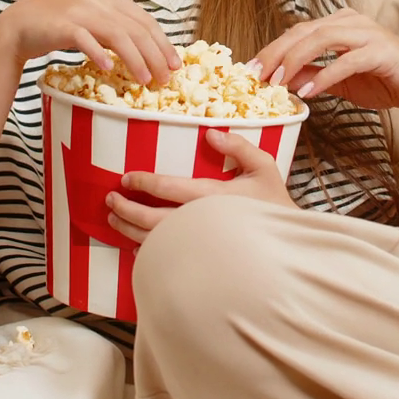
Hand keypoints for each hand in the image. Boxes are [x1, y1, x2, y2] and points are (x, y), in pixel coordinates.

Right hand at [0, 0, 179, 85]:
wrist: (21, 24)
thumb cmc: (62, 26)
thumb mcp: (96, 21)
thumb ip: (119, 29)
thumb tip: (151, 53)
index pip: (146, 21)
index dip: (164, 43)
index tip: (175, 65)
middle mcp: (99, 1)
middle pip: (137, 29)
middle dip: (155, 55)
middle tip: (165, 79)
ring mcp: (81, 12)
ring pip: (117, 35)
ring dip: (135, 59)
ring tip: (145, 79)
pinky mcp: (63, 26)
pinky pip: (85, 40)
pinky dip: (99, 53)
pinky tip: (108, 69)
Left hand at [105, 127, 294, 243]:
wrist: (288, 250)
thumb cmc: (275, 207)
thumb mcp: (264, 167)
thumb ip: (238, 147)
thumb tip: (209, 133)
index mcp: (212, 198)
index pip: (168, 188)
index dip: (143, 182)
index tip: (127, 179)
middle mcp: (199, 224)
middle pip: (151, 220)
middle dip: (126, 209)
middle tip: (110, 200)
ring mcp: (197, 248)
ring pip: (152, 242)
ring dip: (128, 230)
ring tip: (114, 219)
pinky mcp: (198, 265)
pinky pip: (165, 261)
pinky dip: (147, 254)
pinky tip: (138, 248)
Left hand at [250, 8, 398, 117]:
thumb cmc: (389, 82)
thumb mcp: (343, 80)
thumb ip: (316, 74)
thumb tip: (284, 79)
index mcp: (342, 24)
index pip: (298, 31)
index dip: (272, 49)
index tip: (251, 71)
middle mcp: (353, 22)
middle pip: (304, 30)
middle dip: (276, 53)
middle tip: (257, 76)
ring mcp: (369, 34)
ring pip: (322, 38)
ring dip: (296, 60)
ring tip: (279, 83)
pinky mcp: (383, 52)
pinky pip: (347, 61)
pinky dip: (325, 76)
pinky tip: (309, 92)